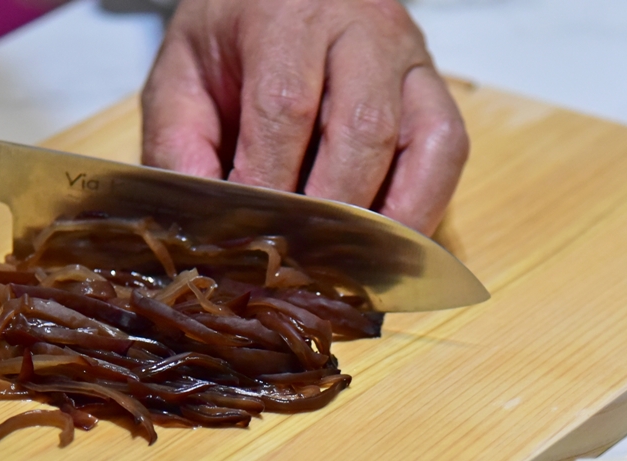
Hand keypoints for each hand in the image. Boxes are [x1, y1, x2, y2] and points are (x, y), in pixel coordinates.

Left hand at [142, 0, 467, 235]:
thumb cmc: (234, 35)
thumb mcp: (184, 73)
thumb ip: (179, 144)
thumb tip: (203, 227)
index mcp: (288, 16)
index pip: (285, 108)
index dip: (269, 184)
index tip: (250, 240)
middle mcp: (362, 28)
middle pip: (362, 131)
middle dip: (332, 211)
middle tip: (302, 265)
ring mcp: (409, 58)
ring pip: (422, 144)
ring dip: (389, 218)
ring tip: (354, 268)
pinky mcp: (434, 88)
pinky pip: (447, 151)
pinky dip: (423, 204)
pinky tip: (387, 242)